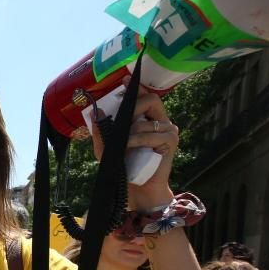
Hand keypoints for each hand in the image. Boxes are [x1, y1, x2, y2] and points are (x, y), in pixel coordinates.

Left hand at [91, 81, 176, 209]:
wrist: (137, 190)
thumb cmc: (123, 168)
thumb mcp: (106, 148)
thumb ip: (101, 131)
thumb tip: (97, 112)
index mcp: (147, 119)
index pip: (144, 97)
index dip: (136, 87)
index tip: (125, 79)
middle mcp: (160, 121)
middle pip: (152, 99)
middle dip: (134, 105)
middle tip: (122, 117)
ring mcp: (168, 130)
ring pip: (148, 118)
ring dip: (131, 130)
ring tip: (123, 144)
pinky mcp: (171, 141)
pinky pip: (153, 133)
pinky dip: (138, 139)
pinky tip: (130, 146)